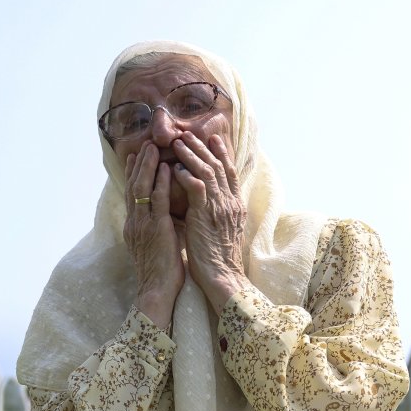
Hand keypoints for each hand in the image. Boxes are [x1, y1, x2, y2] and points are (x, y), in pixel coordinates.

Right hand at [123, 142, 185, 329]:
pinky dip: (160, 181)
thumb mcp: (156, 246)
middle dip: (139, 164)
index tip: (137, 157)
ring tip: (153, 147)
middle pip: (134, 186)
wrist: (157, 291)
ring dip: (148, 165)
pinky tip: (165, 167)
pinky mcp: (155, 228)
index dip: (135, 175)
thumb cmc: (161, 273)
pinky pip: (156, 199)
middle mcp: (135, 222)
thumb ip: (156, 229)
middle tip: (145, 144)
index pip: (133, 194)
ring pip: (142, 188)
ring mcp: (143, 224)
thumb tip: (164, 218)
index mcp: (135, 226)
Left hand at [173, 132, 250, 311]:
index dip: (222, 154)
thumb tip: (209, 199)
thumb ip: (218, 211)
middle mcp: (230, 202)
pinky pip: (197, 188)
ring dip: (192, 155)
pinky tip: (176, 168)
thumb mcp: (223, 229)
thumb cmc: (218, 257)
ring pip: (207, 172)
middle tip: (190, 133)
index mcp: (234, 205)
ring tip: (179, 143)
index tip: (214, 138)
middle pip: (219, 166)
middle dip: (203, 148)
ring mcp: (219, 207)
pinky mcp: (206, 215)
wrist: (222, 276)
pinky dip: (187, 176)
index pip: (230, 172)